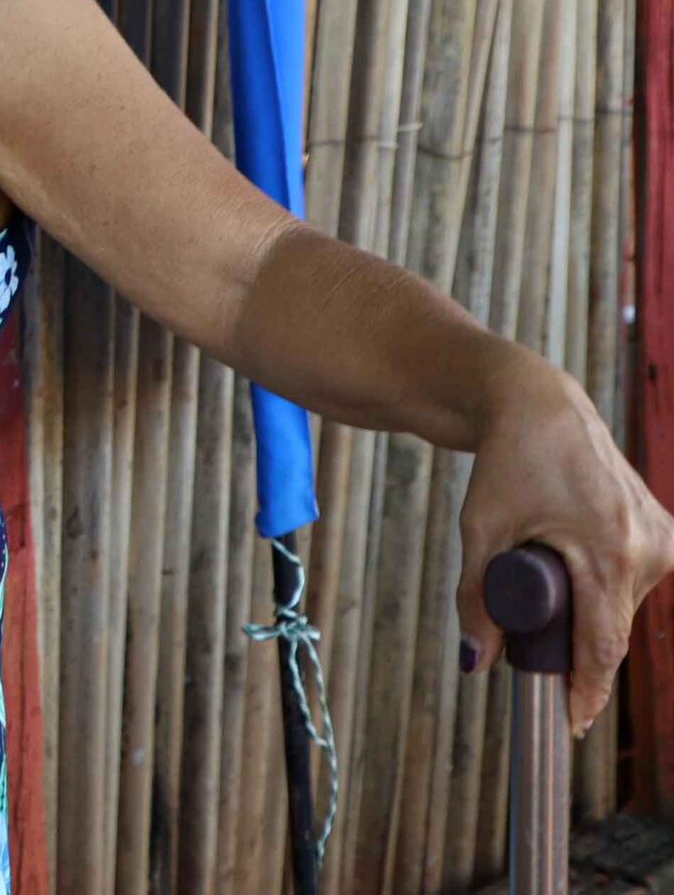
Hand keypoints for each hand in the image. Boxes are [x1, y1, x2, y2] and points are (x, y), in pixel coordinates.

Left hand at [454, 358, 673, 732]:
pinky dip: (601, 588)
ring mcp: (662, 537)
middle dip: (572, 649)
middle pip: (610, 630)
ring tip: (541, 570)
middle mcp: (649, 548)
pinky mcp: (662, 529)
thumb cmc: (505, 464)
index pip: (602, 647)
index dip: (585, 692)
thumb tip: (478, 664)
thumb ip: (476, 599)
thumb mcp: (482, 531)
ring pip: (621, 607)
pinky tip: (571, 567)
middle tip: (531, 654)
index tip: (567, 725)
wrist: (537, 407)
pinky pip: (631, 582)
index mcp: (610, 553)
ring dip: (585, 613)